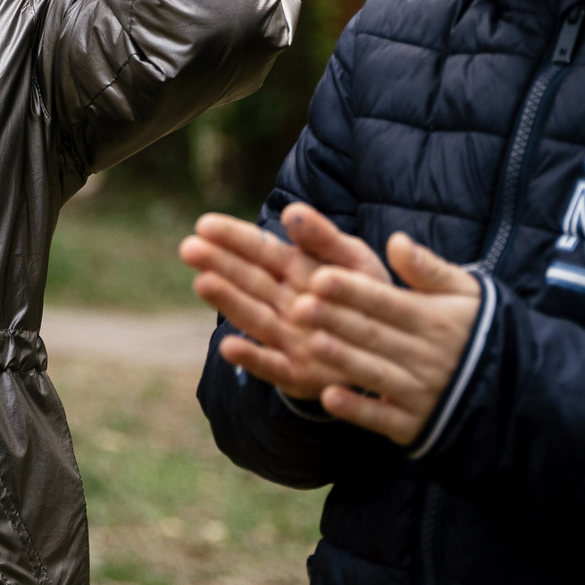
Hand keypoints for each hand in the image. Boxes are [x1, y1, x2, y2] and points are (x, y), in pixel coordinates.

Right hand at [180, 202, 390, 400]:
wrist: (395, 352)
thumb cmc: (368, 297)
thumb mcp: (354, 260)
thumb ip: (323, 237)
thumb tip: (290, 210)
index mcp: (297, 271)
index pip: (261, 250)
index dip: (234, 237)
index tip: (205, 225)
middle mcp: (285, 304)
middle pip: (249, 281)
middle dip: (219, 264)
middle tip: (189, 248)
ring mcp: (288, 339)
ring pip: (254, 317)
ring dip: (228, 302)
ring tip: (203, 283)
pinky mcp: (296, 374)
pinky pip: (272, 366)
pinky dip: (251, 359)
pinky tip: (228, 348)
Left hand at [288, 231, 482, 445]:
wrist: (515, 389)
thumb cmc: (477, 330)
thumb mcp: (465, 294)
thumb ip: (429, 269)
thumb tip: (397, 242)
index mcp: (435, 319)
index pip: (387, 302)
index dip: (354, 290)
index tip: (321, 277)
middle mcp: (427, 355)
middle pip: (374, 335)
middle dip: (336, 320)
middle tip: (299, 306)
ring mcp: (422, 393)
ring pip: (376, 374)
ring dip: (344, 360)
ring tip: (311, 343)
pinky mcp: (415, 425)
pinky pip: (384, 418)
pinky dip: (359, 410)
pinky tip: (330, 398)